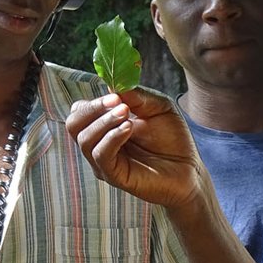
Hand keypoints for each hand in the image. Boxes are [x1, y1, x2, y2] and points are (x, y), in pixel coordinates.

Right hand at [65, 87, 206, 209]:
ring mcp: (104, 163)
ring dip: (104, 122)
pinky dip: (112, 138)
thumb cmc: (172, 139)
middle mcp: (98, 145)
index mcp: (104, 128)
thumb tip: (114, 86)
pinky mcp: (114, 176)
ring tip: (127, 115)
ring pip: (85, 139)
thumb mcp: (158, 107)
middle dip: (92, 109)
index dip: (93, 102)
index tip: (116, 95)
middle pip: (73, 125)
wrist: (190, 170)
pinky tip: (129, 128)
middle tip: (118, 103)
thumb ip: (137, 96)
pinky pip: (101, 155)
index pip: (80, 112)